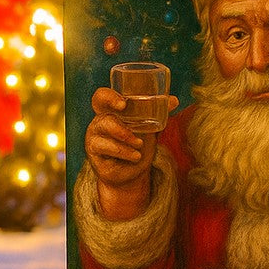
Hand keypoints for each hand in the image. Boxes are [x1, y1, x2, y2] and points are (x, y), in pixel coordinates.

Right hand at [84, 87, 178, 219]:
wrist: (133, 172)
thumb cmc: (139, 144)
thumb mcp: (150, 127)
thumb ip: (160, 113)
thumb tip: (174, 100)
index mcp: (111, 111)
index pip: (103, 97)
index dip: (109, 96)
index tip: (123, 103)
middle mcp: (100, 120)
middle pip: (98, 105)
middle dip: (112, 104)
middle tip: (124, 108)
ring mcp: (94, 135)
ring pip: (106, 126)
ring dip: (125, 135)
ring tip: (140, 144)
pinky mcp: (94, 152)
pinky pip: (106, 147)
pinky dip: (124, 151)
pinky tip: (135, 156)